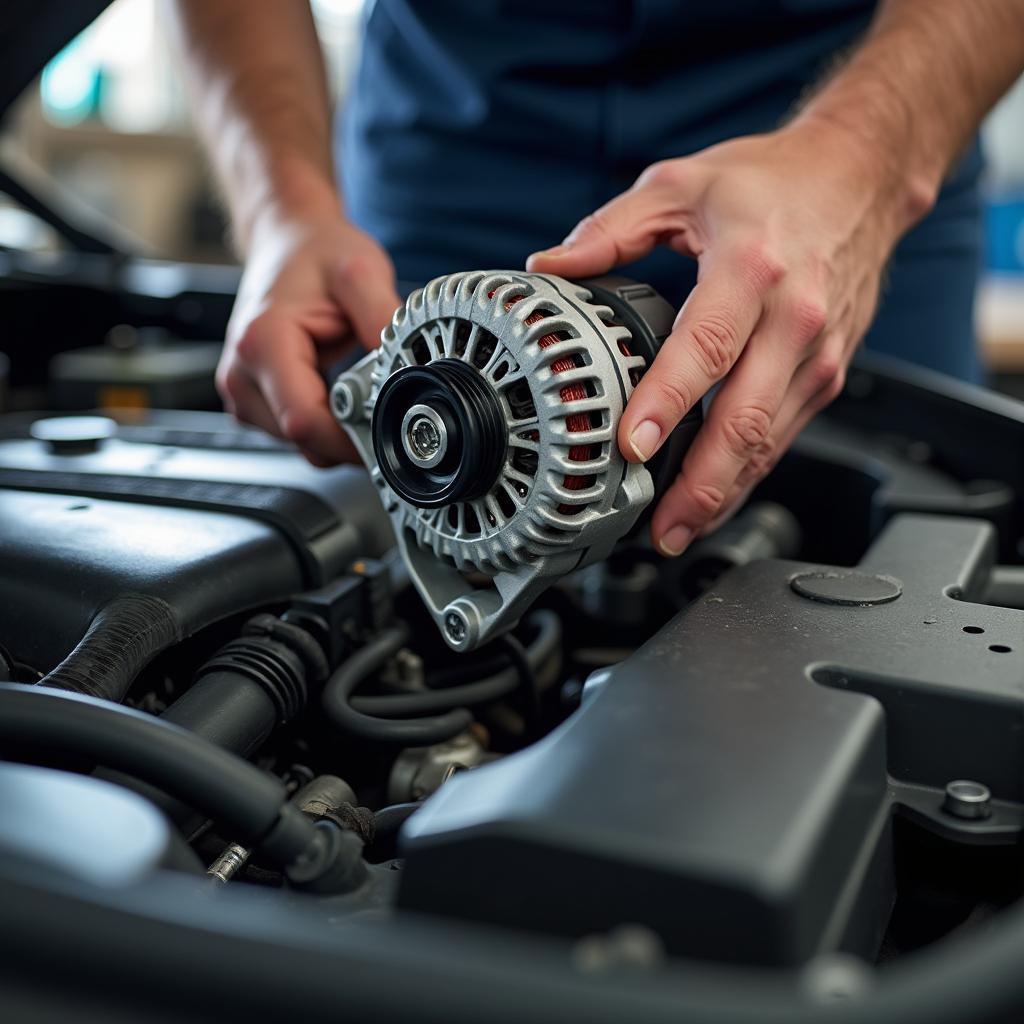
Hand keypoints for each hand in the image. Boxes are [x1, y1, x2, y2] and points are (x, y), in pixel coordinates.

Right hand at [219, 211, 400, 465]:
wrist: (287, 240)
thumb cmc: (317, 252)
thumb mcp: (361, 272)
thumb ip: (384, 321)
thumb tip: (407, 369)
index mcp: (262, 342)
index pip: (304, 421)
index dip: (350, 439)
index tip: (386, 432)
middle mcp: (241, 373)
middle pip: (303, 439)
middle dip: (350, 435)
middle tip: (385, 407)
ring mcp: (242, 391)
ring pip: (301, 442)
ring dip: (338, 430)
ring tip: (359, 389)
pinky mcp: (252, 400)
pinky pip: (297, 433)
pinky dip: (326, 424)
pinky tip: (342, 394)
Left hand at [528, 118, 929, 554]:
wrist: (861, 178)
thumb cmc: (773, 182)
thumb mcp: (681, 186)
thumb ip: (609, 230)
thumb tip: (551, 266)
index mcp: (750, 268)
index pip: (705, 347)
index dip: (666, 403)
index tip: (633, 447)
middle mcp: (792, 318)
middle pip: (745, 419)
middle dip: (700, 486)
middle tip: (659, 528)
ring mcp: (817, 353)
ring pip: (769, 443)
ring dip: (724, 494)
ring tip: (678, 530)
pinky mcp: (828, 373)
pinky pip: (784, 436)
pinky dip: (747, 473)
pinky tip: (716, 495)